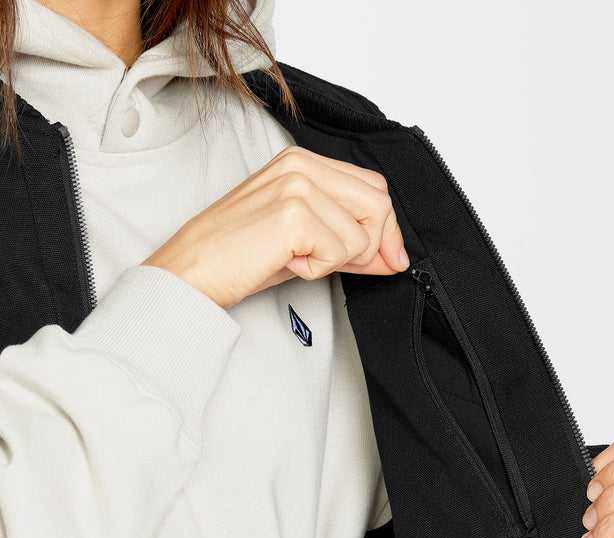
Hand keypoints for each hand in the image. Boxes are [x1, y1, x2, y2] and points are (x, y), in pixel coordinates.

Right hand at [140, 145, 408, 308]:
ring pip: (364, 234)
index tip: (389, 260)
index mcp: (302, 162)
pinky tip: (287, 263)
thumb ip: (348, 240)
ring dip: (337, 261)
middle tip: (334, 265)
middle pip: (379, 203)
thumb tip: (395, 256)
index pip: (374, 187)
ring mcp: (296, 185)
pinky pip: (342, 252)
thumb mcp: (303, 242)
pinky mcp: (293, 213)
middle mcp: (301, 165)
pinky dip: (319, 270)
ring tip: (297, 259)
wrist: (192, 272)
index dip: (387, 229)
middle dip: (373, 245)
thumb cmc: (237, 257)